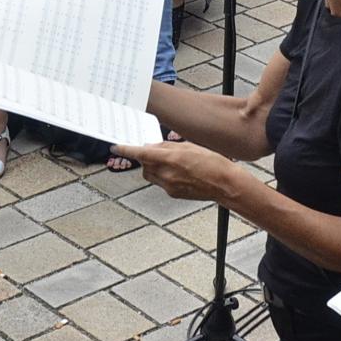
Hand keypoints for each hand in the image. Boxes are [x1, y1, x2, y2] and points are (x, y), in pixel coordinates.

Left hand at [115, 138, 236, 203]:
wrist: (224, 184)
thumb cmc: (212, 162)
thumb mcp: (189, 147)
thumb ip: (168, 147)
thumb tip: (153, 147)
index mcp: (170, 158)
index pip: (142, 153)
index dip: (127, 149)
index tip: (116, 146)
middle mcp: (167, 174)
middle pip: (144, 165)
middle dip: (146, 158)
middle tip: (156, 151)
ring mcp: (169, 186)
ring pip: (151, 175)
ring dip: (153, 167)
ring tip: (171, 162)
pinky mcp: (173, 194)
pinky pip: (161, 182)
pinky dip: (164, 175)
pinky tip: (179, 172)